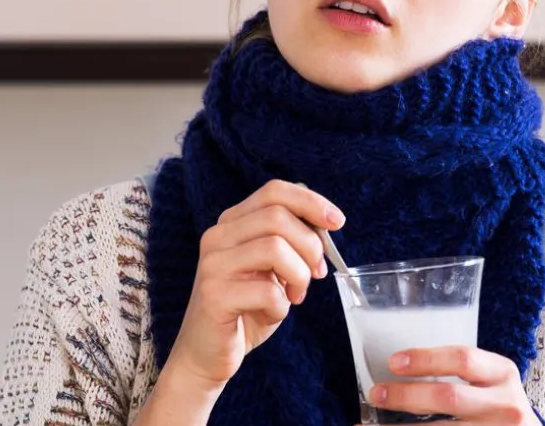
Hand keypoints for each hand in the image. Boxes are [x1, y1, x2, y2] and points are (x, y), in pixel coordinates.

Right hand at [164, 180, 345, 390]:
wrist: (206, 352)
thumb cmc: (246, 309)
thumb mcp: (272, 268)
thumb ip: (289, 242)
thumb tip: (325, 223)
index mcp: (232, 223)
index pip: (274, 192)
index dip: (311, 202)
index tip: (337, 222)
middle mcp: (217, 236)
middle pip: (278, 216)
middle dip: (310, 245)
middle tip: (315, 273)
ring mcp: (213, 265)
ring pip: (275, 247)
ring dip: (299, 275)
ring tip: (295, 295)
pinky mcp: (214, 296)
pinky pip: (267, 291)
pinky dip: (281, 306)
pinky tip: (271, 314)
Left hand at [369, 346, 541, 424]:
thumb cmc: (498, 407)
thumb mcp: (491, 382)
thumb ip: (458, 374)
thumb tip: (396, 370)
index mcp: (503, 374)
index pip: (462, 359)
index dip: (425, 359)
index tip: (393, 363)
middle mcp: (505, 405)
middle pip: (448, 397)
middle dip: (406, 396)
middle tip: (376, 394)